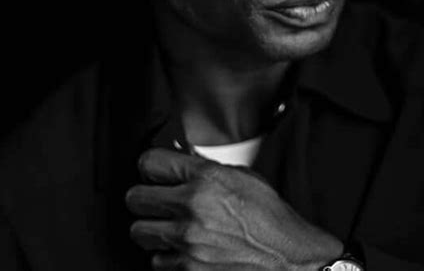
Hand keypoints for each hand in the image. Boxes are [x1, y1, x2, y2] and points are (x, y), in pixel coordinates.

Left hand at [126, 148, 342, 269]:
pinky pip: (157, 261)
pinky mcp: (188, 270)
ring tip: (168, 226)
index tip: (151, 172)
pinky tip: (183, 248)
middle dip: (143, 198)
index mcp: (205, 178)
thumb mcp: (243, 177)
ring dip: (151, 228)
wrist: (288, 259)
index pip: (150, 163)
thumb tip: (182, 166)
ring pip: (139, 232)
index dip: (148, 167)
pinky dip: (167, 255)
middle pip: (134, 198)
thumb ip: (207, 169)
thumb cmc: (270, 218)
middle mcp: (192, 207)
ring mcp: (187, 241)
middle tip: (154, 199)